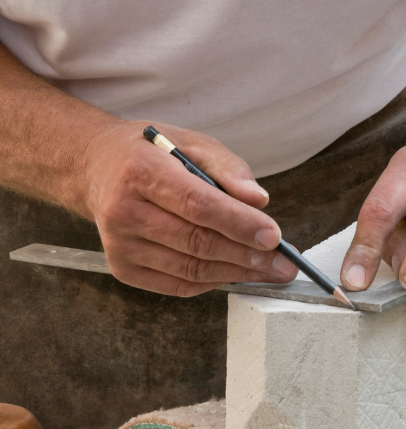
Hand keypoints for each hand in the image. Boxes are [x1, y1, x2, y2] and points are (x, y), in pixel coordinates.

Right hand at [82, 121, 296, 295]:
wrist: (98, 169)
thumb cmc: (154, 155)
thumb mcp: (192, 143)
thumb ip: (229, 168)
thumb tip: (260, 200)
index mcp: (140, 171)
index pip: (198, 204)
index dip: (239, 223)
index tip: (274, 236)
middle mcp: (123, 211)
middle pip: (197, 242)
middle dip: (247, 256)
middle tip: (284, 263)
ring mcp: (120, 244)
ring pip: (191, 269)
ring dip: (237, 273)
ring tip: (270, 271)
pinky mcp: (123, 268)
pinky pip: (179, 285)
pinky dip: (214, 282)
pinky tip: (238, 273)